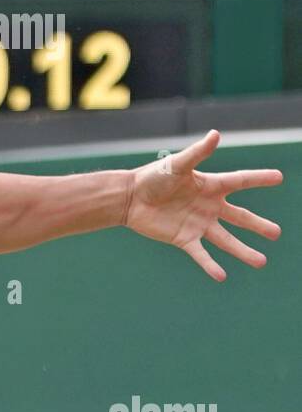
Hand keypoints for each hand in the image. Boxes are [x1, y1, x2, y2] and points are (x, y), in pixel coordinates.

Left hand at [124, 130, 281, 281]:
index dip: (259, 178)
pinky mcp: (184, 239)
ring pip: (226, 241)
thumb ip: (198, 153)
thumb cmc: (154, 177)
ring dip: (243, 251)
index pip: (241, 181)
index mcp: (211, 186)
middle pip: (240, 218)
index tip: (279, 178)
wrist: (131, 199)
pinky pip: (200, 254)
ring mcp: (198, 224)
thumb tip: (216, 135)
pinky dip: (210, 265)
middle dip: (258, 226)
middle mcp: (209, 207)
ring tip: (261, 262)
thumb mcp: (178, 164)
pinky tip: (221, 276)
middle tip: (276, 234)